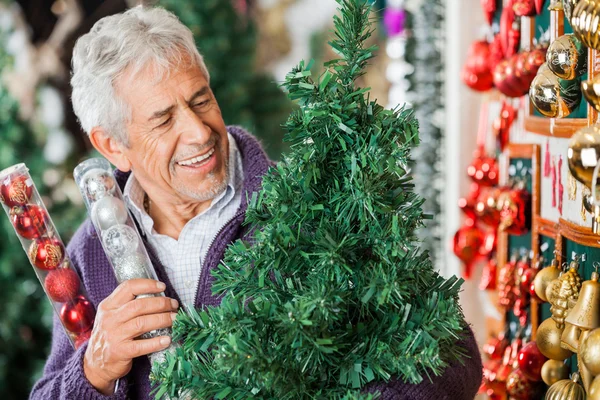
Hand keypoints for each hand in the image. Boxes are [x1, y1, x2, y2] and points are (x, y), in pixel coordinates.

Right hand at [83, 279, 177, 394]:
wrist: (94, 364)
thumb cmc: (110, 336)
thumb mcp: (111, 316)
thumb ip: (127, 305)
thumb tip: (157, 296)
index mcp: (108, 306)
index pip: (128, 287)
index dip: (147, 285)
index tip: (162, 287)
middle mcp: (110, 319)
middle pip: (139, 305)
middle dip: (161, 303)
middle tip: (174, 305)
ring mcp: (113, 336)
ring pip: (142, 323)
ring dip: (163, 319)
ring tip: (175, 319)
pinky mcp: (119, 352)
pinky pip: (141, 345)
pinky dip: (156, 342)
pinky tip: (167, 340)